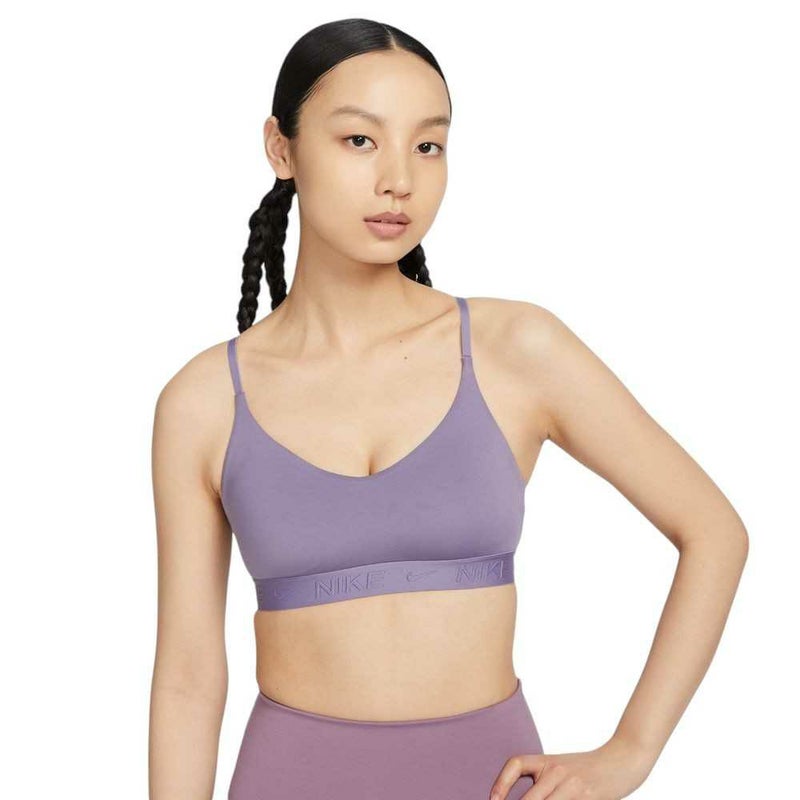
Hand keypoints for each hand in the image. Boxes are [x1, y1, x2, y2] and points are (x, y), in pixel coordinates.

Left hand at [488, 737, 653, 799]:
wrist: (622, 760)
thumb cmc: (588, 769)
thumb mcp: (563, 769)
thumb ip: (544, 782)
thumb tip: (527, 796)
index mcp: (547, 761)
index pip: (516, 764)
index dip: (501, 782)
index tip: (493, 799)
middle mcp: (557, 771)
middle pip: (529, 798)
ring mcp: (572, 786)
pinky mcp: (587, 798)